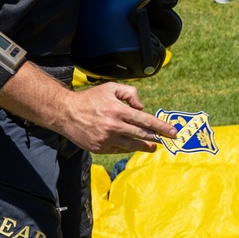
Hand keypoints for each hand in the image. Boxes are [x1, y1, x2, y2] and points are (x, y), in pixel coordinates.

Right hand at [60, 83, 177, 153]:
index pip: (145, 120)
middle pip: (141, 135)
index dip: (161, 127)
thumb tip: (142, 107)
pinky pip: (118, 150)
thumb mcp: (111, 88)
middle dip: (157, 138)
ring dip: (145, 146)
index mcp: (118, 110)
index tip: (172, 132)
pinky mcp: (99, 148)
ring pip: (131, 145)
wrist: (66, 113)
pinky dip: (127, 148)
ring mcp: (106, 139)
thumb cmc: (90, 99)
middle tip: (167, 140)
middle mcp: (114, 126)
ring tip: (153, 147)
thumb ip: (130, 93)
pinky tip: (133, 146)